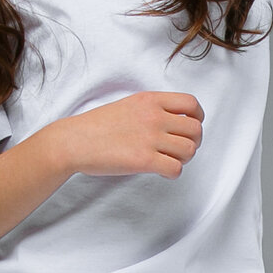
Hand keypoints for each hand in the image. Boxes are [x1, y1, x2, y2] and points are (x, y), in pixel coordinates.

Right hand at [63, 92, 203, 178]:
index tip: (190, 128)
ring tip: (168, 160)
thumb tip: (176, 123)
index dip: (198, 118)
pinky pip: (175, 169)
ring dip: (183, 159)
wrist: (74, 141)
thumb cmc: (97, 126)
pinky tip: (160, 171)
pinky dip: (172, 172)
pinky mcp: (144, 160)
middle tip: (179, 149)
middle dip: (193, 142)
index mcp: (150, 100)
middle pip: (195, 130)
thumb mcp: (129, 105)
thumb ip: (153, 109)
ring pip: (189, 150)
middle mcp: (154, 116)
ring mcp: (150, 138)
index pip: (192, 104)